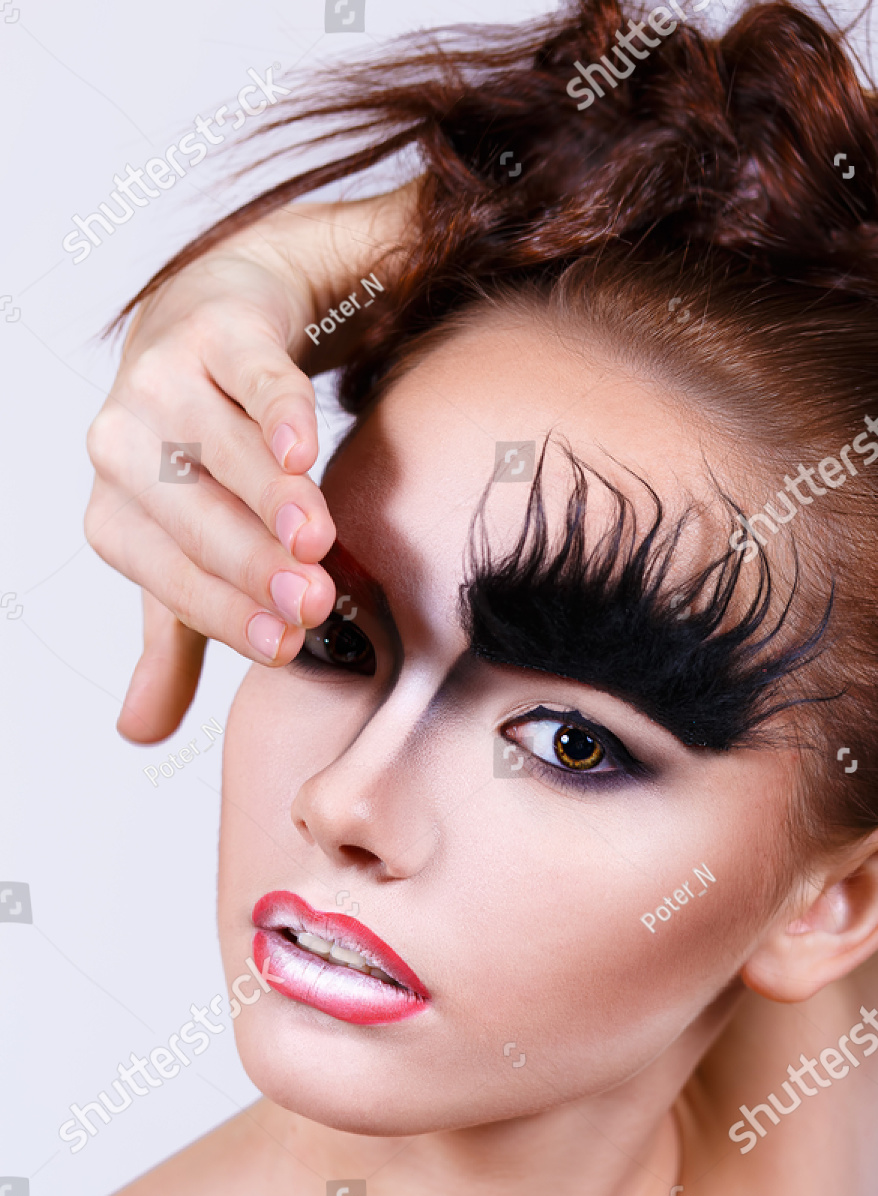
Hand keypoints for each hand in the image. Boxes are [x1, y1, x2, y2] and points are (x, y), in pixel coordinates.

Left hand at [85, 244, 338, 743]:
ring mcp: (164, 381)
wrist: (214, 331)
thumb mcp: (185, 550)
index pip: (169, 575)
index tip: (286, 646)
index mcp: (113, 512)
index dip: (226, 613)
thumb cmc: (201, 458)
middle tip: (312, 604)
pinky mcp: (218, 333)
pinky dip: (277, 412)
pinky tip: (302, 449)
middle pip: (191, 515)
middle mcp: (122, 445)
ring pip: (220, 447)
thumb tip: (140, 734)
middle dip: (252, 564)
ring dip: (270, 497)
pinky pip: (253, 376)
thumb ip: (177, 637)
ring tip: (317, 541)